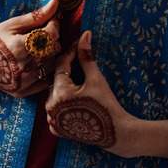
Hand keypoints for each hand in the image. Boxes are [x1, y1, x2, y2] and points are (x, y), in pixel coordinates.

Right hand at [0, 0, 61, 97]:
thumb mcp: (12, 24)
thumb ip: (36, 16)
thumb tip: (56, 2)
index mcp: (20, 47)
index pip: (52, 35)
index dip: (54, 26)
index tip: (49, 22)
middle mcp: (23, 67)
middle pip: (54, 50)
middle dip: (52, 40)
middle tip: (42, 36)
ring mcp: (22, 82)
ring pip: (52, 66)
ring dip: (49, 56)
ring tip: (37, 49)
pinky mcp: (22, 92)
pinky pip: (45, 81)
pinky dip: (44, 71)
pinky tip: (34, 62)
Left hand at [45, 30, 137, 157]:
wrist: (116, 133)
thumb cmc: (107, 105)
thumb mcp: (96, 78)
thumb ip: (86, 56)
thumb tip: (85, 34)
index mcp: (60, 93)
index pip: (61, 65)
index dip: (70, 52)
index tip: (79, 43)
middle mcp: (51, 107)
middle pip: (57, 79)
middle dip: (67, 68)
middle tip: (79, 56)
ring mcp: (52, 120)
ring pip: (55, 93)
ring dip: (64, 84)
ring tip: (78, 75)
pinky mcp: (57, 129)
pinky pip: (55, 108)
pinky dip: (62, 100)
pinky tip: (74, 94)